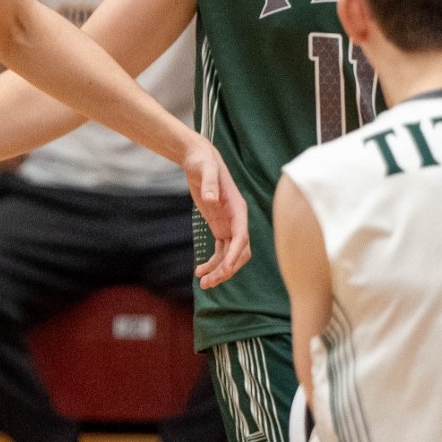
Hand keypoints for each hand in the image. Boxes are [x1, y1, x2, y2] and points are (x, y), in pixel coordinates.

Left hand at [182, 139, 251, 287]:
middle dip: (227, 269)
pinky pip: (220, 251)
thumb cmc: (203, 162)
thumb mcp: (205, 169)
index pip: (242, 237)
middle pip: (239, 252)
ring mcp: (229, 225)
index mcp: (238, 209)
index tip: (225, 268)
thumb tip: (211, 198)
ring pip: (230, 255)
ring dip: (220, 271)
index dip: (234, 254)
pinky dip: (213, 263)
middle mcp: (237, 220)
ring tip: (203, 283)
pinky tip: (199, 271)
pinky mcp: (219, 227)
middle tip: (208, 283)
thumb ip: (209, 183)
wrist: (199, 159)